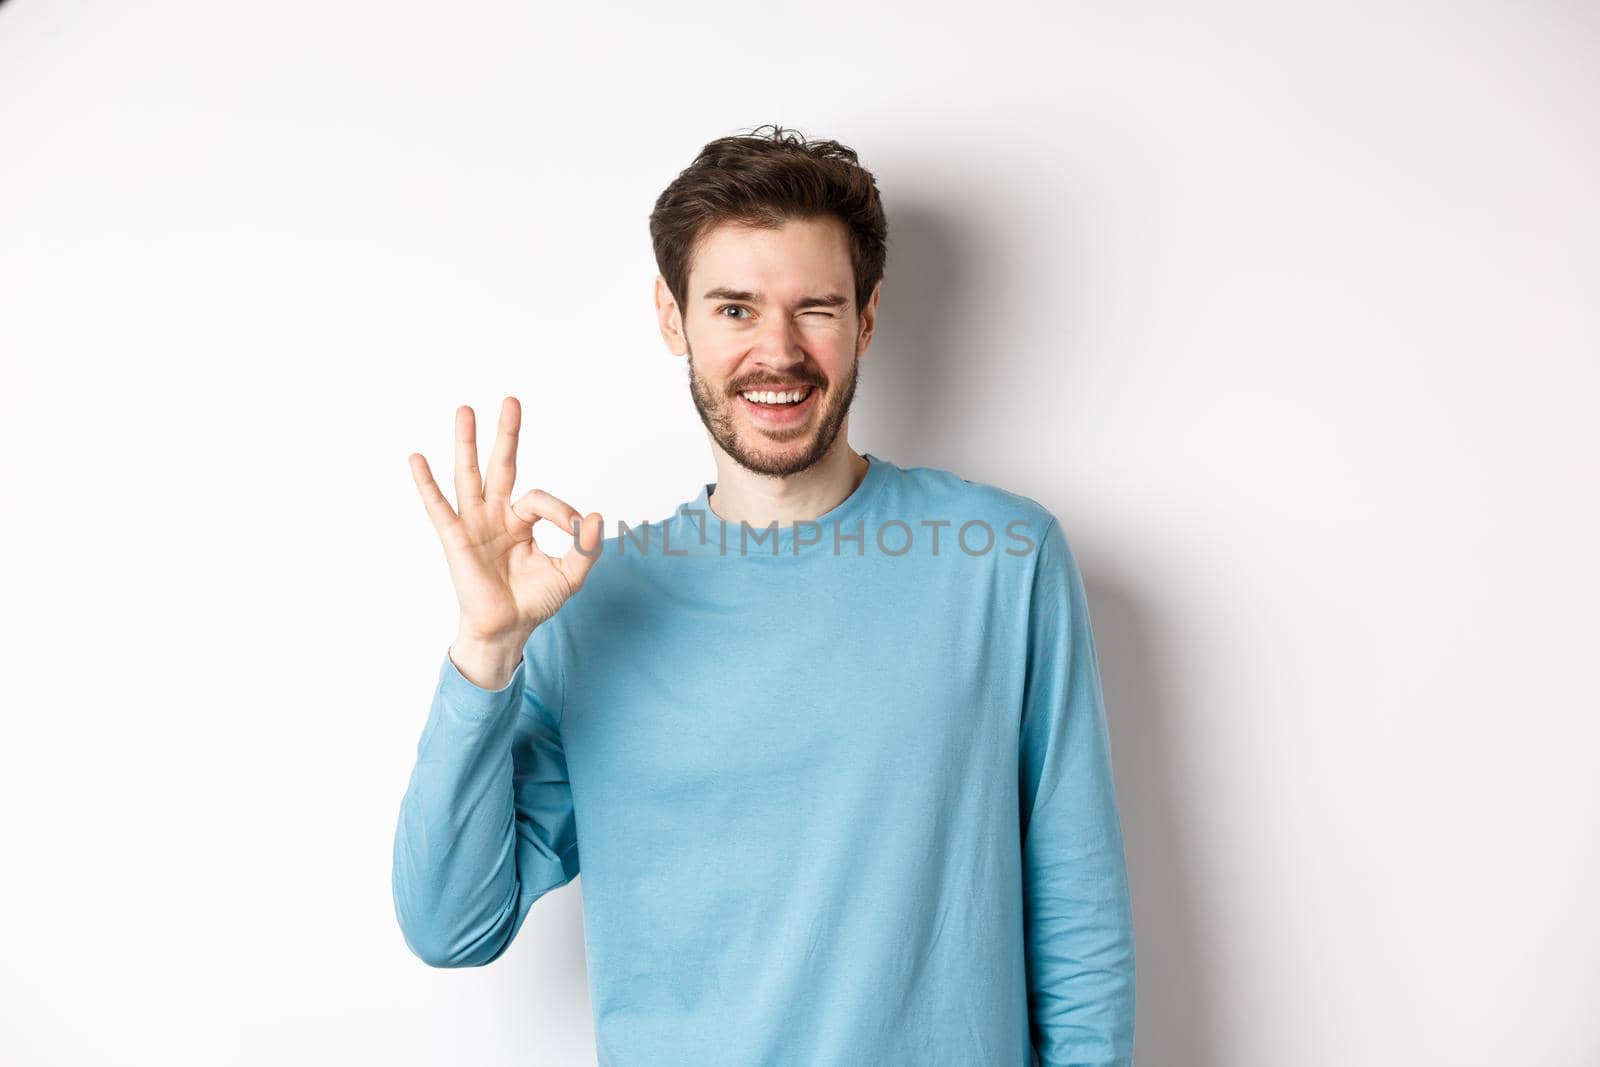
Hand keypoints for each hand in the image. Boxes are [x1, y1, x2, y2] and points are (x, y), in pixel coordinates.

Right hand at [409, 397, 603, 653]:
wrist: (507, 631)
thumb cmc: (533, 602)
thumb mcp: (570, 574)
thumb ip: (585, 547)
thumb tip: (597, 517)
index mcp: (521, 521)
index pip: (541, 500)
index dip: (561, 512)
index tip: (576, 529)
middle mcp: (496, 515)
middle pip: (501, 466)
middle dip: (506, 434)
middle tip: (511, 400)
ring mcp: (474, 524)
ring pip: (470, 475)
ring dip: (467, 443)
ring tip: (465, 410)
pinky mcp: (455, 539)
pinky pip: (439, 506)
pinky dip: (426, 483)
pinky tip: (416, 458)